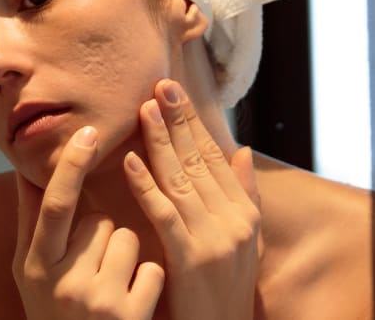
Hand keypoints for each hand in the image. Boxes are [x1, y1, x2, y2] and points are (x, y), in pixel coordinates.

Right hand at [13, 126, 164, 318]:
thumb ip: (31, 220)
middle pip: (100, 221)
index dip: (72, 167)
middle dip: (101, 235)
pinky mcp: (130, 317)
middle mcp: (63, 283)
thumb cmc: (52, 313)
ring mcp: (98, 301)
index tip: (89, 131)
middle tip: (90, 269)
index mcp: (35, 266)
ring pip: (129, 240)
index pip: (54, 205)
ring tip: (111, 287)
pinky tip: (131, 303)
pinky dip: (148, 281)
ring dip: (126, 257)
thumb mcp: (30, 272)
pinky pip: (152, 268)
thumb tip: (24, 168)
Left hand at [122, 79, 260, 319]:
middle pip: (200, 160)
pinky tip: (130, 162)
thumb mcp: (243, 241)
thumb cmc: (223, 290)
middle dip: (177, 120)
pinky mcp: (191, 258)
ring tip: (142, 110)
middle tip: (158, 84)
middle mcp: (234, 220)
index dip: (192, 122)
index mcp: (244, 213)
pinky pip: (165, 214)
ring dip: (160, 142)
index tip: (172, 91)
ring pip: (182, 179)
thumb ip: (242, 195)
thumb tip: (244, 151)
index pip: (214, 157)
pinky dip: (147, 185)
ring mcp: (214, 238)